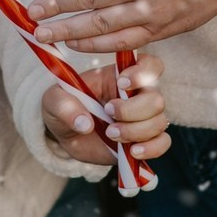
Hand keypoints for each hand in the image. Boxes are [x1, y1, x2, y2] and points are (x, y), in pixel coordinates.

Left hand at [40, 54, 170, 166]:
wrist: (65, 134)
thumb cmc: (63, 107)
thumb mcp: (53, 101)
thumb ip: (64, 105)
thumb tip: (85, 123)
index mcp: (118, 75)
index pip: (148, 64)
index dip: (142, 72)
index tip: (122, 83)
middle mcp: (136, 95)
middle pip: (156, 98)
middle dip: (133, 110)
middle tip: (109, 113)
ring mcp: (142, 118)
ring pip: (160, 121)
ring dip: (136, 131)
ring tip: (111, 135)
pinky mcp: (143, 140)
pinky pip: (163, 142)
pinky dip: (151, 148)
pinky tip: (132, 152)